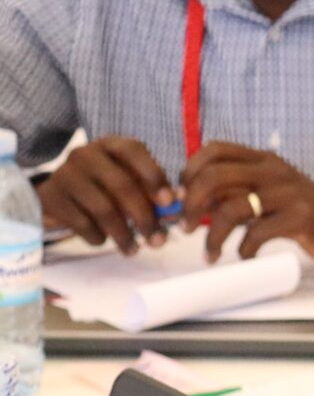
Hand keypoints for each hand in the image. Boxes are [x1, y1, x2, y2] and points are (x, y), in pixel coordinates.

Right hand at [39, 136, 173, 252]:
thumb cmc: (105, 187)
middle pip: (122, 186)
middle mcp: (86, 154)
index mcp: (110, 145)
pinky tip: (104, 241)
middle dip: (145, 217)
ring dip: (124, 235)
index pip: (133, 151)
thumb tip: (179, 205)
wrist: (58, 195)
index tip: (169, 202)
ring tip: (133, 250)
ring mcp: (65, 174)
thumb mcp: (129, 181)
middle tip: (158, 241)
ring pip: (103, 209)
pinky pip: (82, 223)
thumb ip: (153, 192)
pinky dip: (98, 237)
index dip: (153, 175)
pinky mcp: (52, 197)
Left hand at [181, 142, 313, 272]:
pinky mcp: (301, 217)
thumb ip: (239, 192)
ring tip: (210, 253)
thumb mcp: (272, 193)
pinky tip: (245, 256)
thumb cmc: (308, 214)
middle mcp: (274, 170)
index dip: (189, 172)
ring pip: (231, 208)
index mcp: (264, 159)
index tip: (184, 198)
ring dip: (213, 236)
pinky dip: (244, 250)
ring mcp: (289, 192)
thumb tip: (193, 203)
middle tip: (187, 227)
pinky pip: (257, 233)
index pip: (214, 150)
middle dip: (191, 204)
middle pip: (214, 176)